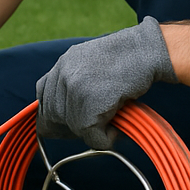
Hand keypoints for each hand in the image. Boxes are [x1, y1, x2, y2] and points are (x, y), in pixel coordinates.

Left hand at [35, 17, 176, 149]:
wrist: (147, 51)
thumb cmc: (125, 60)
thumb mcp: (90, 63)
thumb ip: (74, 82)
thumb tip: (64, 116)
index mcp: (61, 65)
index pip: (42, 98)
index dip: (55, 114)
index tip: (71, 122)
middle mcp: (63, 75)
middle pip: (54, 117)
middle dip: (73, 125)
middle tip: (97, 124)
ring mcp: (75, 89)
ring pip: (74, 128)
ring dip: (93, 131)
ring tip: (112, 120)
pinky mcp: (91, 105)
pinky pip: (92, 137)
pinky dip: (106, 139)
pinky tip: (117, 127)